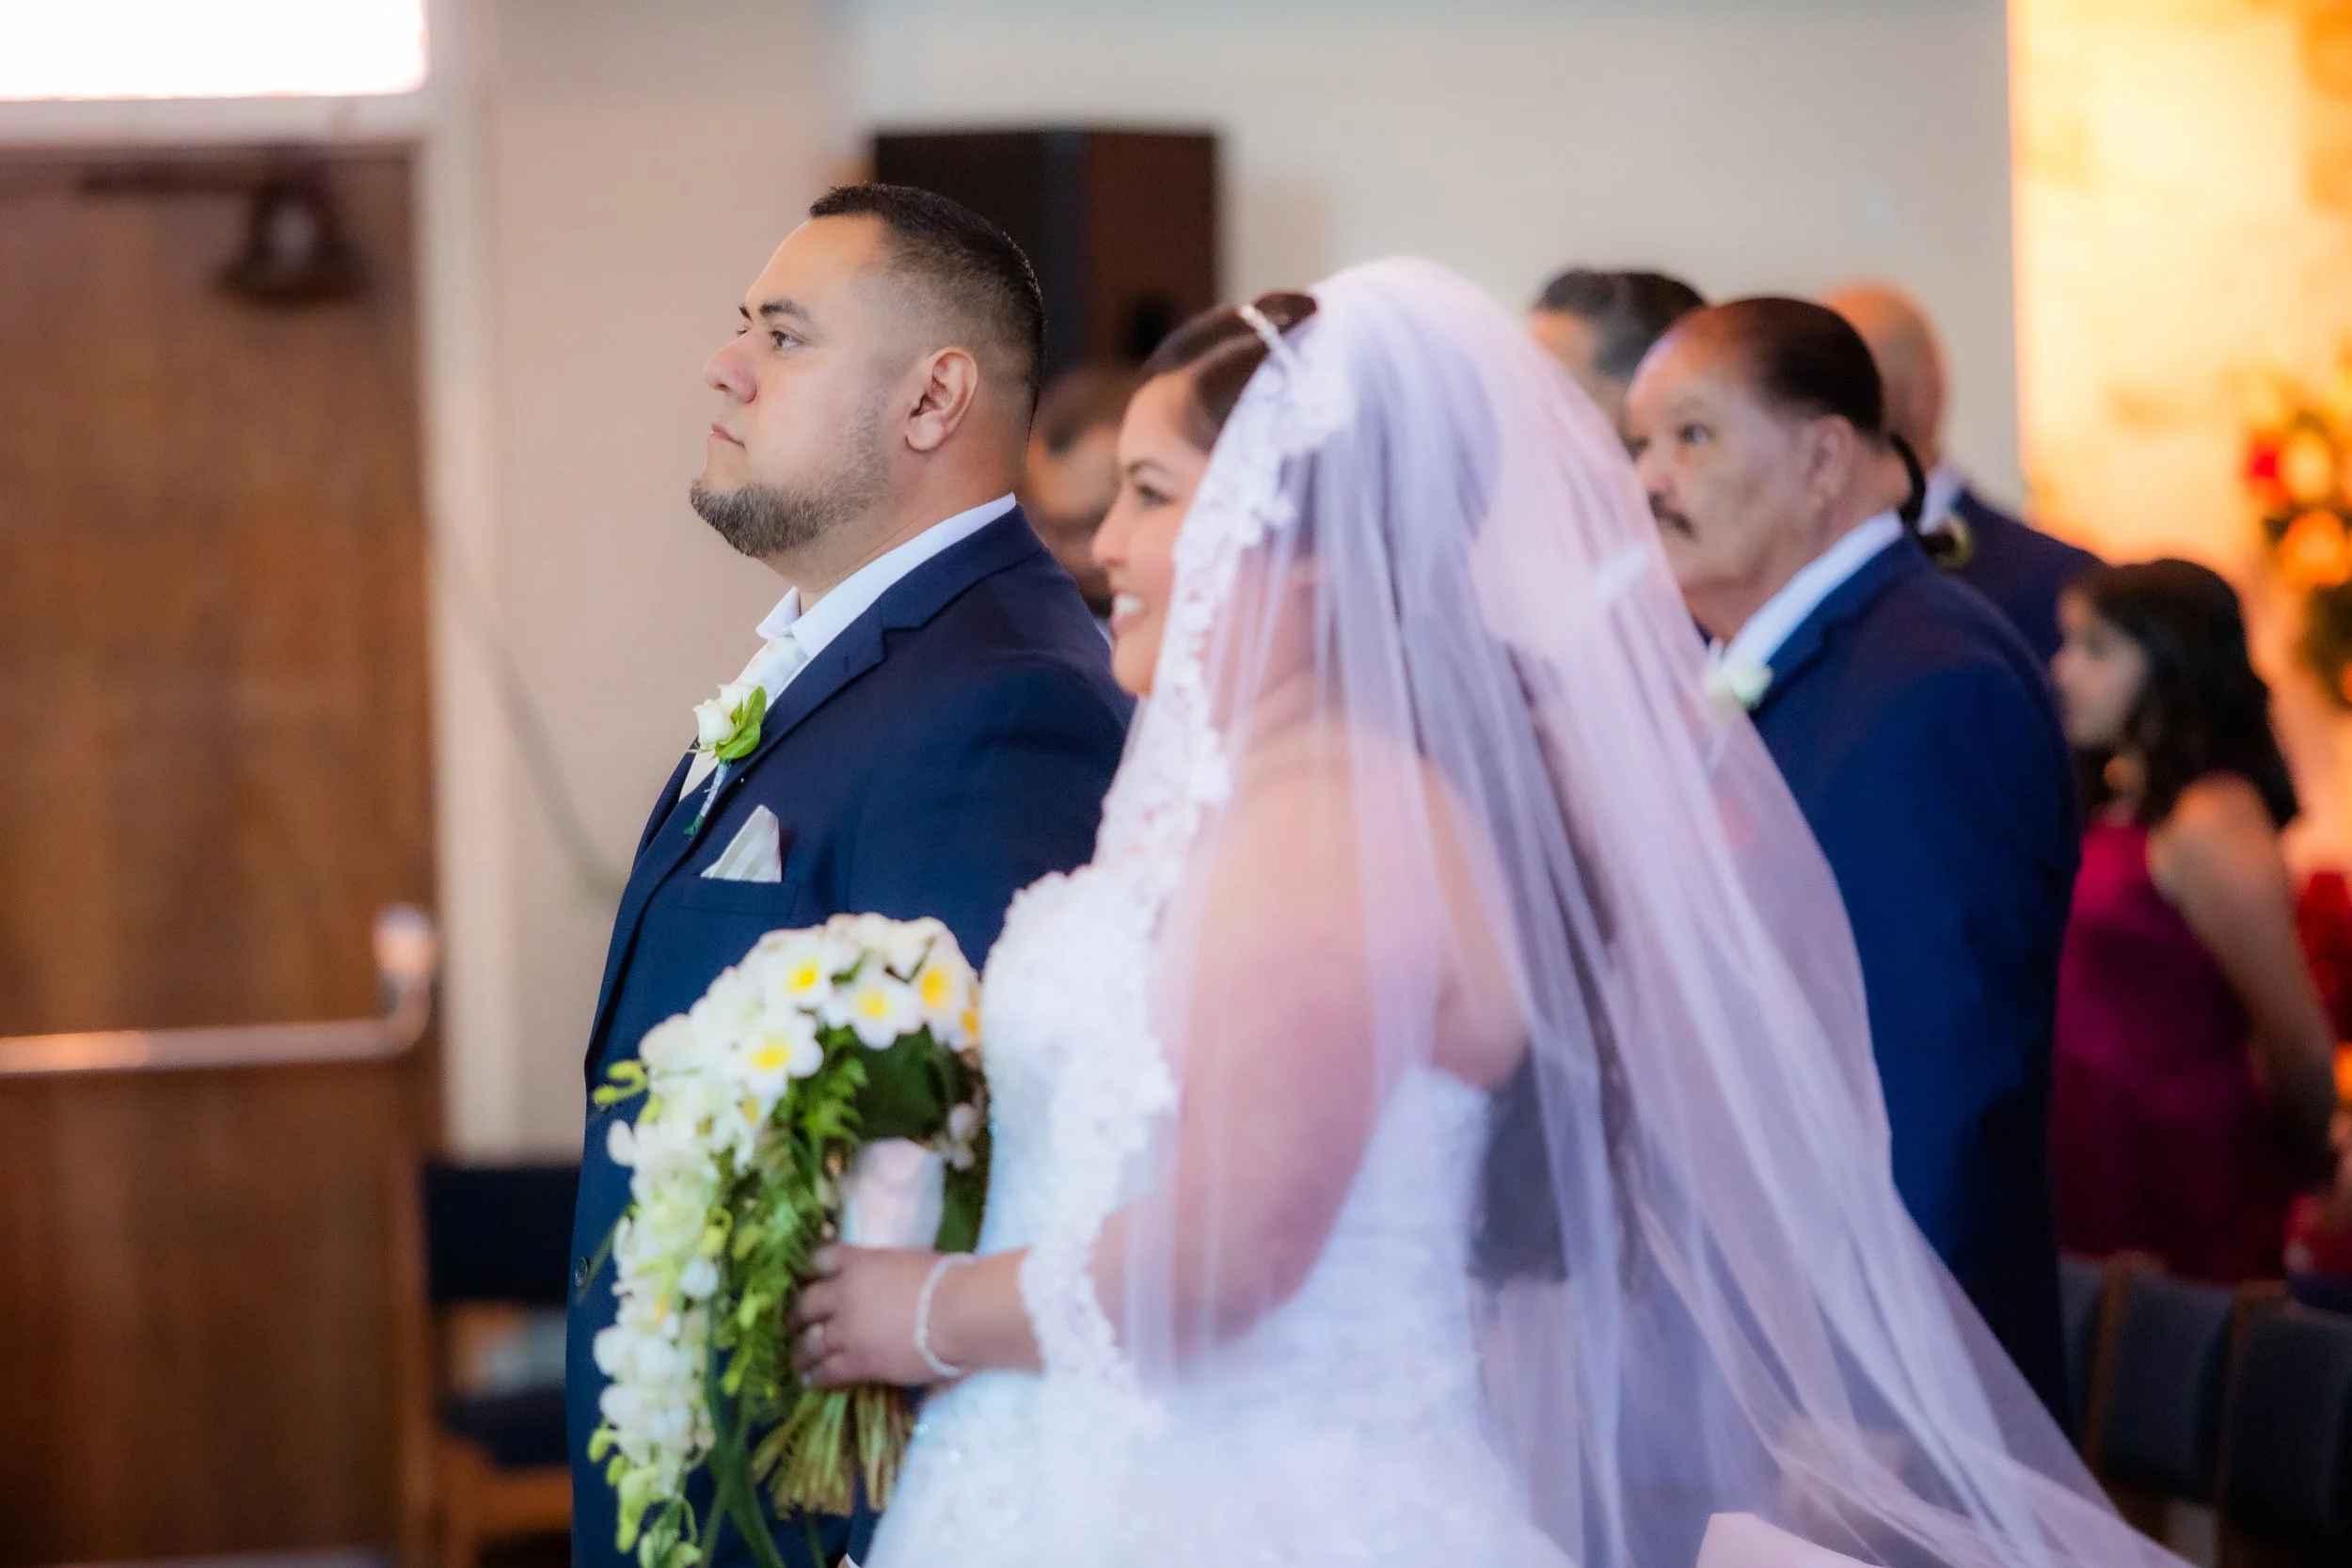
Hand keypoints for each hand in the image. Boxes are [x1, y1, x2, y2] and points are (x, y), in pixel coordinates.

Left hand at [789, 1245, 946, 1388]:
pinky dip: (815, 1377)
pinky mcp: (856, 1361)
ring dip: (799, 1351)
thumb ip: (888, 1271)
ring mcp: (846, 1329)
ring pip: (808, 1342)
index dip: (811, 1270)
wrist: (958, 1312)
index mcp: (859, 1263)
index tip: (808, 1278)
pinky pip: (826, 1371)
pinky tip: (810, 1381)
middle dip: (796, 1315)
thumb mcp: (910, 1261)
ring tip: (796, 1359)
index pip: (820, 1259)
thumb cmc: (948, 1280)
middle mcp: (843, 1293)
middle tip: (794, 1324)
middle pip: (805, 1303)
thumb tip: (894, 1280)